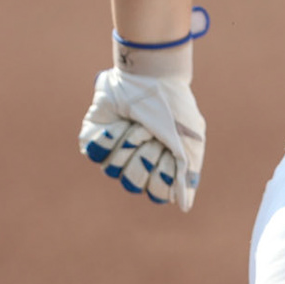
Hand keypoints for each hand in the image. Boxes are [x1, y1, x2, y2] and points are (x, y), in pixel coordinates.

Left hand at [79, 68, 207, 210]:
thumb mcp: (190, 141)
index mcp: (159, 166)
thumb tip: (184, 207)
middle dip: (145, 157)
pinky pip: (96, 153)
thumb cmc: (173, 108)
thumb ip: (186, 175)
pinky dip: (112, 136)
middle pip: (132, 183)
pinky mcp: (94, 139)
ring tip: (138, 123)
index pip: (155, 192)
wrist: (150, 76)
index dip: (161, 175)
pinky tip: (121, 122)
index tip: (168, 154)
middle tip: (153, 135)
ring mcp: (114, 152)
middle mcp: (135, 162)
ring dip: (130, 143)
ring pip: (112, 170)